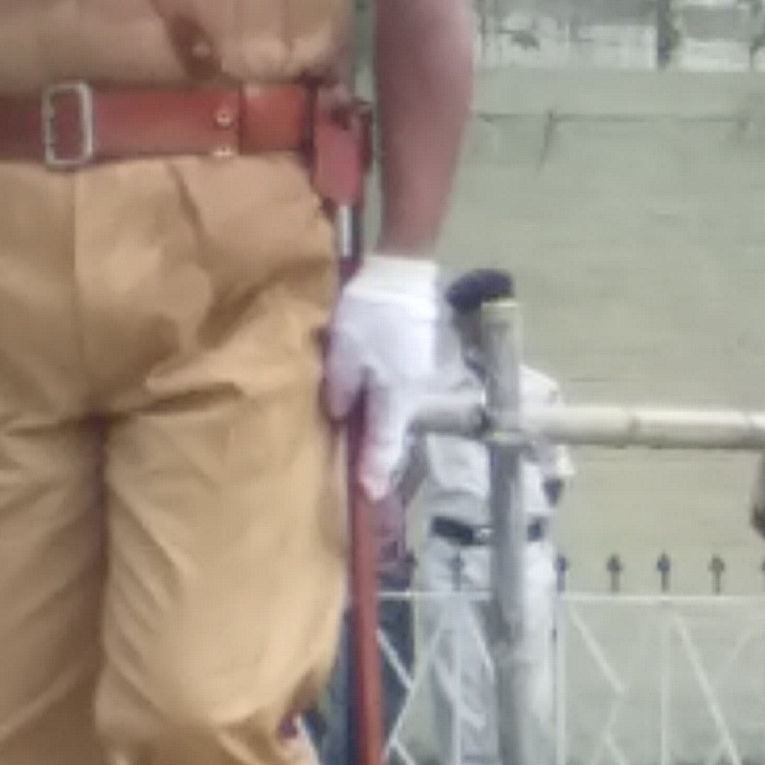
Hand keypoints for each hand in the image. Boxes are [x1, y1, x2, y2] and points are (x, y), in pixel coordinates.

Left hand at [322, 256, 442, 504]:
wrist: (404, 270)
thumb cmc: (373, 312)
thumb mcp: (345, 351)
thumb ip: (341, 387)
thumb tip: (341, 415)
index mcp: (397, 394)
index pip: (386, 443)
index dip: (375, 470)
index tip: (369, 494)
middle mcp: (416, 390)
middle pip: (396, 428)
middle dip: (380, 452)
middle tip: (366, 475)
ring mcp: (423, 373)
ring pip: (399, 408)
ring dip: (383, 426)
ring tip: (367, 442)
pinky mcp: (422, 355)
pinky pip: (401, 389)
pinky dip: (387, 402)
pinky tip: (374, 402)